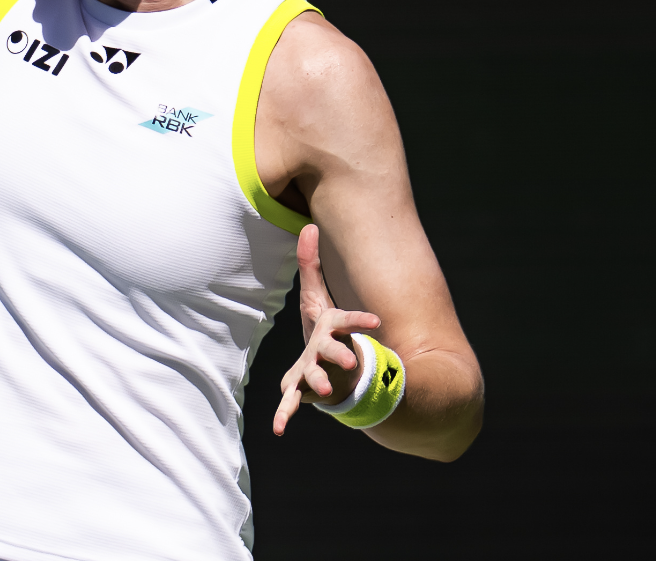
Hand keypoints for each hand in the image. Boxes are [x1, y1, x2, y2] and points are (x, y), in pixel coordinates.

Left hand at [274, 223, 381, 435]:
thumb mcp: (320, 298)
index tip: (376, 325)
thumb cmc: (327, 332)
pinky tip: (279, 430)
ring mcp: (315, 373)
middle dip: (341, 355)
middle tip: (353, 361)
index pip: (347, 322)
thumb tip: (308, 225)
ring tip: (320, 392)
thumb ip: (311, 264)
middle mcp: (326, 352)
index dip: (360, 321)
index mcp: (332, 329)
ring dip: (320, 384)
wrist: (336, 374)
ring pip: (317, 379)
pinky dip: (285, 414)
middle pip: (333, 352)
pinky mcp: (303, 390)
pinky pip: (292, 403)